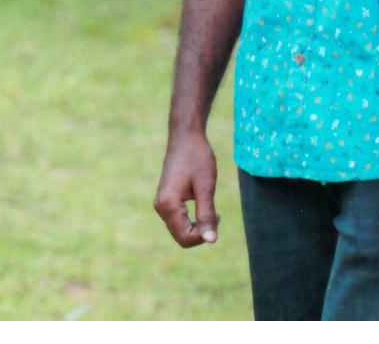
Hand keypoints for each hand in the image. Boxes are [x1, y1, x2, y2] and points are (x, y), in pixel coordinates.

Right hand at [154, 130, 219, 246]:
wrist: (186, 136)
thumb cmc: (197, 158)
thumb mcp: (206, 186)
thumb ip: (207, 214)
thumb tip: (211, 241)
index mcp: (167, 205)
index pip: (185, 238)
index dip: (203, 235)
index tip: (218, 216)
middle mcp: (160, 207)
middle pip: (181, 236)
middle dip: (200, 231)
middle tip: (216, 213)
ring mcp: (161, 203)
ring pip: (180, 229)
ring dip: (197, 225)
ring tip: (211, 207)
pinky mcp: (166, 199)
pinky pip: (178, 219)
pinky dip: (192, 218)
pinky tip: (203, 202)